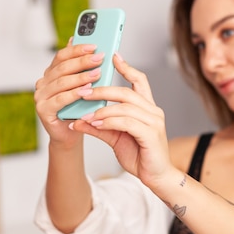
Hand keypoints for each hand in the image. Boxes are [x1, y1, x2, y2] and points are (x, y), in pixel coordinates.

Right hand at [34, 38, 104, 147]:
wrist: (71, 133)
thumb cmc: (77, 108)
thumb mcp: (81, 85)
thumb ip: (81, 68)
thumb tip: (86, 46)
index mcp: (51, 73)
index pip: (62, 56)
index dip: (77, 49)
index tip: (94, 46)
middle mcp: (43, 83)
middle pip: (63, 67)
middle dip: (83, 61)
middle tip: (99, 58)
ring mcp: (40, 96)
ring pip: (62, 82)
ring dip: (81, 77)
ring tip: (97, 73)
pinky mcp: (43, 109)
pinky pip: (60, 99)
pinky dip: (74, 94)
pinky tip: (87, 91)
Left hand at [70, 54, 175, 185]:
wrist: (156, 178)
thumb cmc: (139, 156)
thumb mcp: (114, 138)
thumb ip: (98, 127)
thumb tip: (77, 120)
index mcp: (147, 108)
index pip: (140, 80)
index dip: (126, 67)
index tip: (113, 55)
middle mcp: (153, 111)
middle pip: (127, 91)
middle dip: (103, 89)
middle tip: (83, 91)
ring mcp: (154, 122)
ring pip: (125, 106)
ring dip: (102, 109)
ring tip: (86, 114)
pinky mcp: (151, 134)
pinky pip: (127, 122)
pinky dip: (109, 121)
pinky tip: (96, 123)